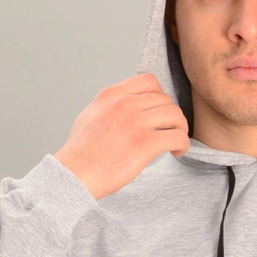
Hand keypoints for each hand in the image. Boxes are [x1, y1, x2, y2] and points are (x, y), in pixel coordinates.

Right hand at [53, 73, 190, 199]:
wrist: (74, 175)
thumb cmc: (80, 153)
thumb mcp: (90, 115)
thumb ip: (110, 106)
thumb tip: (126, 106)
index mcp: (111, 95)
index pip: (149, 81)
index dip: (160, 96)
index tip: (159, 112)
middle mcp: (124, 104)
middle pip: (165, 100)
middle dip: (171, 116)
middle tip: (169, 131)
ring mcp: (136, 122)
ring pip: (175, 115)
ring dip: (180, 129)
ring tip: (175, 142)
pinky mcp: (145, 143)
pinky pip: (177, 137)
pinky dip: (183, 145)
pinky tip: (176, 152)